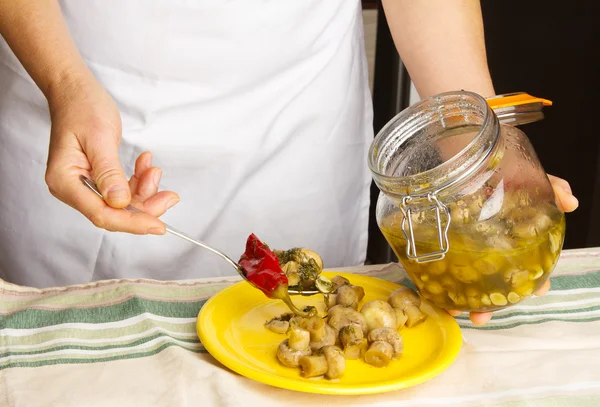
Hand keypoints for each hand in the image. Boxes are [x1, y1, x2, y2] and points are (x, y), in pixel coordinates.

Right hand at [44, 76, 178, 233]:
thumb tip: (120, 202)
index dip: (132, 222)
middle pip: (113, 213)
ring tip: (154, 170)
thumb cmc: (81, 107)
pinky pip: (122, 190)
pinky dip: (138, 181)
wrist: (75, 90)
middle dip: (145, 207)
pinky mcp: (97, 179)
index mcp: (65, 181)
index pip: (101, 214)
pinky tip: (146, 165)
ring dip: (144, 191)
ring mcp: (84, 185)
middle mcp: (72, 188)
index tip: (158, 225)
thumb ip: (109, 172)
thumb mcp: (100, 138)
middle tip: (169, 196)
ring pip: (122, 203)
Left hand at [447, 174, 577, 324]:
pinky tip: (433, 295)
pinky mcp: (437, 242)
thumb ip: (548, 186)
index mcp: (512, 236)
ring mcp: (463, 247)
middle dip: (492, 303)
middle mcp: (489, 246)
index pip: (530, 265)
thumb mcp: (521, 173)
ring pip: (465, 281)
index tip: (538, 290)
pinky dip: (435, 285)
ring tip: (456, 313)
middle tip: (484, 316)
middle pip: (494, 281)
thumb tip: (569, 201)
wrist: (454, 154)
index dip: (535, 281)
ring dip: (462, 301)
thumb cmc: (490, 167)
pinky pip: (437, 268)